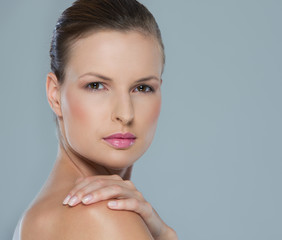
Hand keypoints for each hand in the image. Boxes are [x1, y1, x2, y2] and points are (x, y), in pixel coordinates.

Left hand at [63, 175, 177, 239]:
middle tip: (72, 202)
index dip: (80, 188)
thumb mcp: (109, 204)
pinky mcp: (145, 207)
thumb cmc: (126, 216)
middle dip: (86, 191)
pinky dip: (121, 203)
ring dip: (100, 194)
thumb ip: (96, 194)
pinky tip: (110, 206)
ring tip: (86, 201)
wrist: (151, 227)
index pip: (95, 180)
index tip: (67, 199)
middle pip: (104, 183)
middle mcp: (126, 186)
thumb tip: (76, 184)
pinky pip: (133, 203)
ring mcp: (136, 195)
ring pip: (116, 189)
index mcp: (117, 183)